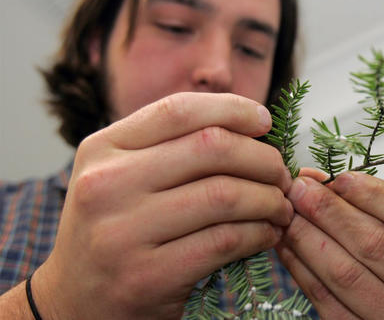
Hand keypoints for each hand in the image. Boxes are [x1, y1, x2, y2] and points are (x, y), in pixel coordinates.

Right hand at [33, 92, 292, 319]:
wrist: (75, 301)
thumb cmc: (114, 229)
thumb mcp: (122, 176)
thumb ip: (171, 147)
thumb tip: (250, 126)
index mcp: (102, 148)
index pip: (179, 110)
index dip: (234, 109)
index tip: (266, 121)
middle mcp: (106, 184)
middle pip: (211, 147)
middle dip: (263, 158)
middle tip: (281, 173)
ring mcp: (123, 232)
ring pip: (225, 195)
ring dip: (269, 199)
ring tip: (280, 206)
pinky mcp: (147, 276)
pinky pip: (225, 241)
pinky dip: (259, 234)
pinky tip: (268, 234)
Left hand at [276, 169, 383, 319]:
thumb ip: (374, 211)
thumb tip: (318, 180)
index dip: (376, 194)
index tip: (340, 177)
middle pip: (377, 244)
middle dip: (331, 211)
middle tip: (300, 189)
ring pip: (346, 273)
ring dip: (310, 237)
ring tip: (289, 214)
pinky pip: (326, 300)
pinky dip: (301, 269)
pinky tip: (286, 246)